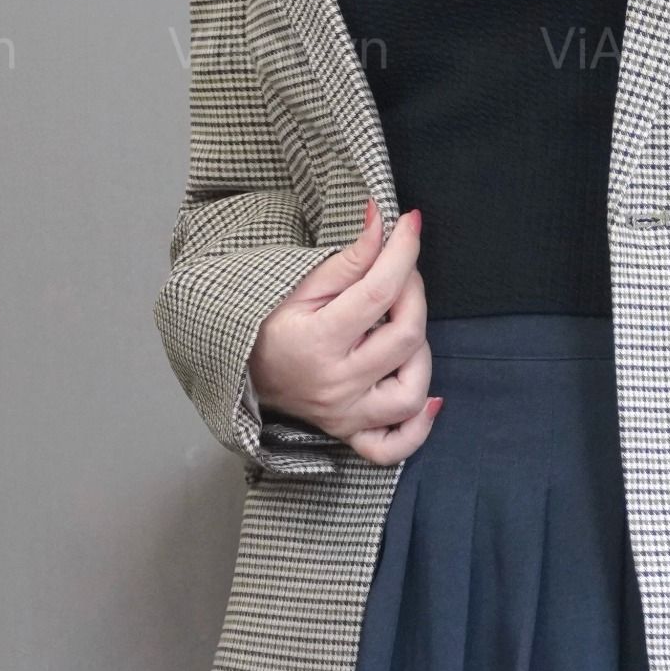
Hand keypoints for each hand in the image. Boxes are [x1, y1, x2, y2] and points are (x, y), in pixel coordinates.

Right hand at [247, 198, 441, 464]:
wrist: (240, 371)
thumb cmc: (269, 324)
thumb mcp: (301, 286)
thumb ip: (348, 259)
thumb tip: (384, 224)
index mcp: (318, 342)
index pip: (378, 293)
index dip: (402, 253)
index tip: (411, 223)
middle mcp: (336, 385)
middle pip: (406, 338)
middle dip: (414, 292)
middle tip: (401, 271)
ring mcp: (346, 415)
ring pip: (411, 393)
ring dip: (420, 354)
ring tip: (400, 328)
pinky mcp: (352, 433)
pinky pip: (394, 446)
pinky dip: (418, 427)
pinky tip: (429, 398)